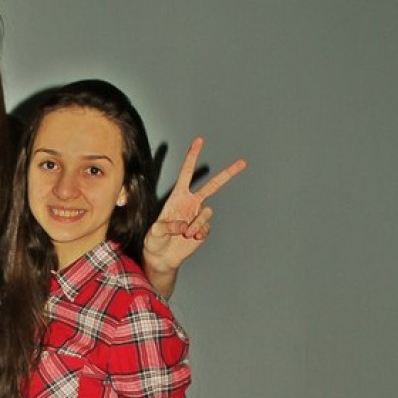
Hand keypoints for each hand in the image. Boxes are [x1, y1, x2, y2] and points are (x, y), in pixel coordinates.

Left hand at [142, 138, 246, 284]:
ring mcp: (199, 215)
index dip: (192, 156)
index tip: (200, 140)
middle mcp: (191, 203)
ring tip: (186, 234)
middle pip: (213, 185)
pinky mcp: (204, 228)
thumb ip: (166, 226)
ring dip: (197, 223)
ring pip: (207, 212)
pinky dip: (199, 232)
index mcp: (178, 197)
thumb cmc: (155, 241)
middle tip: (243, 163)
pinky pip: (206, 226)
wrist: (163, 257)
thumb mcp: (154, 232)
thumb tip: (184, 224)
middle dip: (228, 173)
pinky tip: (191, 238)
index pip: (187, 173)